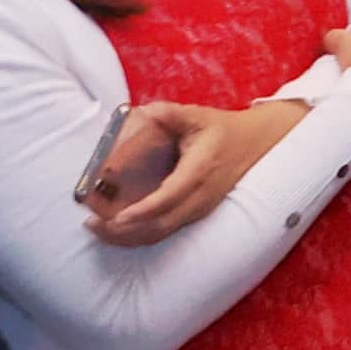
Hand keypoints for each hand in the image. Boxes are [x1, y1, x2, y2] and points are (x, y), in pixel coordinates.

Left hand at [79, 98, 293, 241]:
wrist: (257, 143)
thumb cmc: (224, 129)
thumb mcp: (200, 116)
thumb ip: (171, 114)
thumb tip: (142, 111)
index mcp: (200, 170)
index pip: (169, 198)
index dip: (142, 211)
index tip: (116, 217)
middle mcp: (201, 195)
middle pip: (160, 224)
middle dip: (124, 231)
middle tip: (93, 224)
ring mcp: (200, 208)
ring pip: (162, 233)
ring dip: (128, 237)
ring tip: (99, 229)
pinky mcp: (196, 214)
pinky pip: (166, 231)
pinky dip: (139, 235)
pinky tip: (119, 229)